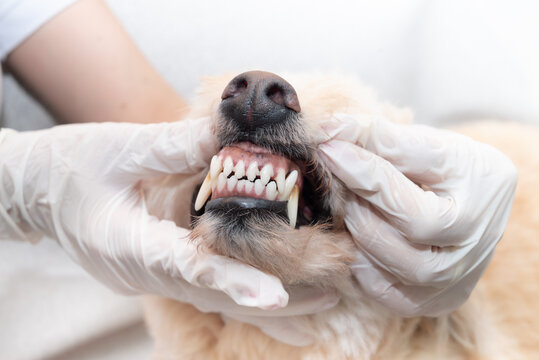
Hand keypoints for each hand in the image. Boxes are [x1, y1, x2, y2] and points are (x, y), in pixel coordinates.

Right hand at [0, 120, 337, 317]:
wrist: (36, 191)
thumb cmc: (70, 166)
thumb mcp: (120, 148)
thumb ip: (176, 145)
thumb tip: (229, 136)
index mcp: (122, 241)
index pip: (184, 266)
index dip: (231, 282)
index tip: (274, 297)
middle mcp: (138, 271)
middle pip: (210, 294)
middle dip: (268, 301)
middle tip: (328, 301)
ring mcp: (146, 277)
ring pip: (210, 299)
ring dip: (263, 304)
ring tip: (321, 307)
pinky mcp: (154, 270)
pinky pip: (202, 287)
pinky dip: (241, 291)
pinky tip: (279, 300)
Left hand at [318, 113, 516, 315]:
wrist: (472, 208)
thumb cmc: (450, 170)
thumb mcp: (428, 142)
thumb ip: (382, 136)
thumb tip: (330, 129)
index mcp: (482, 197)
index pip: (408, 198)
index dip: (362, 172)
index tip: (329, 147)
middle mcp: (470, 250)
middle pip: (394, 237)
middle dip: (355, 202)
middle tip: (335, 174)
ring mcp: (451, 282)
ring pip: (382, 265)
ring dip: (355, 229)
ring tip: (349, 201)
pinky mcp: (430, 302)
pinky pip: (378, 289)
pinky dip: (359, 260)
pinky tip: (359, 233)